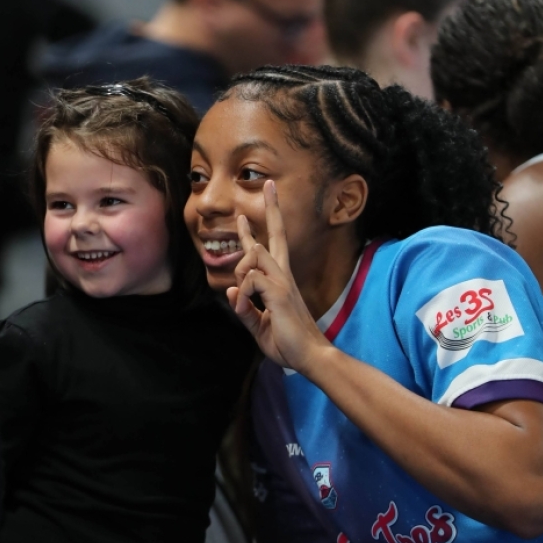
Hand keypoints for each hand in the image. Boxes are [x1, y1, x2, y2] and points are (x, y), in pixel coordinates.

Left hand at [228, 180, 327, 372]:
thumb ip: (245, 309)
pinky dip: (242, 297)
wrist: (310, 358)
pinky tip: (246, 310)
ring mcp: (283, 282)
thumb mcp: (258, 326)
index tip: (249, 212)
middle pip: (277, 235)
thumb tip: (232, 292)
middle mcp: (283, 275)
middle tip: (271, 184)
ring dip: (241, 272)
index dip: (264, 230)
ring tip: (244, 301)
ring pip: (254, 255)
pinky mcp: (279, 293)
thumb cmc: (287, 343)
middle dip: (272, 209)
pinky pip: (249, 281)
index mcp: (280, 281)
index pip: (272, 247)